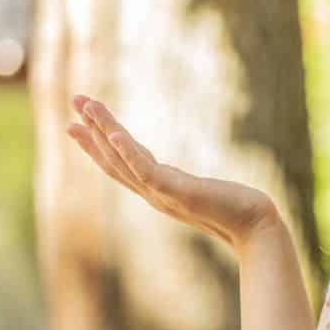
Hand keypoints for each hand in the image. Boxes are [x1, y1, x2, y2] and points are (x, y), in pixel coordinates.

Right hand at [65, 94, 280, 247]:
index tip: (77, 124)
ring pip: (123, 160)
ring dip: (103, 130)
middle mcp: (154, 194)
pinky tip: (115, 134)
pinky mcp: (178, 193)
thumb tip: (190, 186)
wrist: (256, 228)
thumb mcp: (205, 196)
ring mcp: (162, 195)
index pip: (120, 165)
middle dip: (91, 130)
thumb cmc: (238, 212)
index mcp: (158, 192)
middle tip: (74, 100)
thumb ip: (190, 190)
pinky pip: (147, 170)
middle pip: (113, 159)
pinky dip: (129, 153)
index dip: (97, 145)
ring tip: (86, 105)